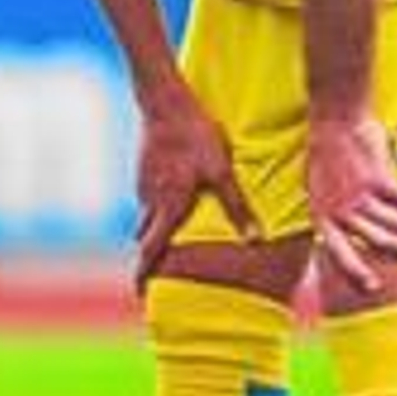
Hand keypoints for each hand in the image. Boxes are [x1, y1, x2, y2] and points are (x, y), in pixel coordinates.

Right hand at [136, 87, 257, 282]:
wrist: (164, 101)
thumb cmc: (196, 135)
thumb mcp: (222, 171)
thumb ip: (237, 207)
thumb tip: (256, 239)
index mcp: (169, 205)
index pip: (151, 249)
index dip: (144, 274)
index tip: (140, 295)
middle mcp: (150, 199)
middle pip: (146, 237)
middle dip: (150, 255)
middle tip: (157, 273)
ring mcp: (143, 183)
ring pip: (147, 215)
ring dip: (155, 228)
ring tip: (170, 235)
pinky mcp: (143, 168)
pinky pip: (148, 196)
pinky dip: (157, 205)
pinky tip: (173, 195)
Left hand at [307, 115, 396, 293]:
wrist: (334, 120)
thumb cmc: (332, 155)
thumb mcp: (324, 189)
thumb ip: (339, 213)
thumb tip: (359, 233)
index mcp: (322, 217)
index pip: (339, 253)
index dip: (356, 272)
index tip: (374, 288)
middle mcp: (339, 211)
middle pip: (381, 243)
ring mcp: (357, 196)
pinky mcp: (376, 178)